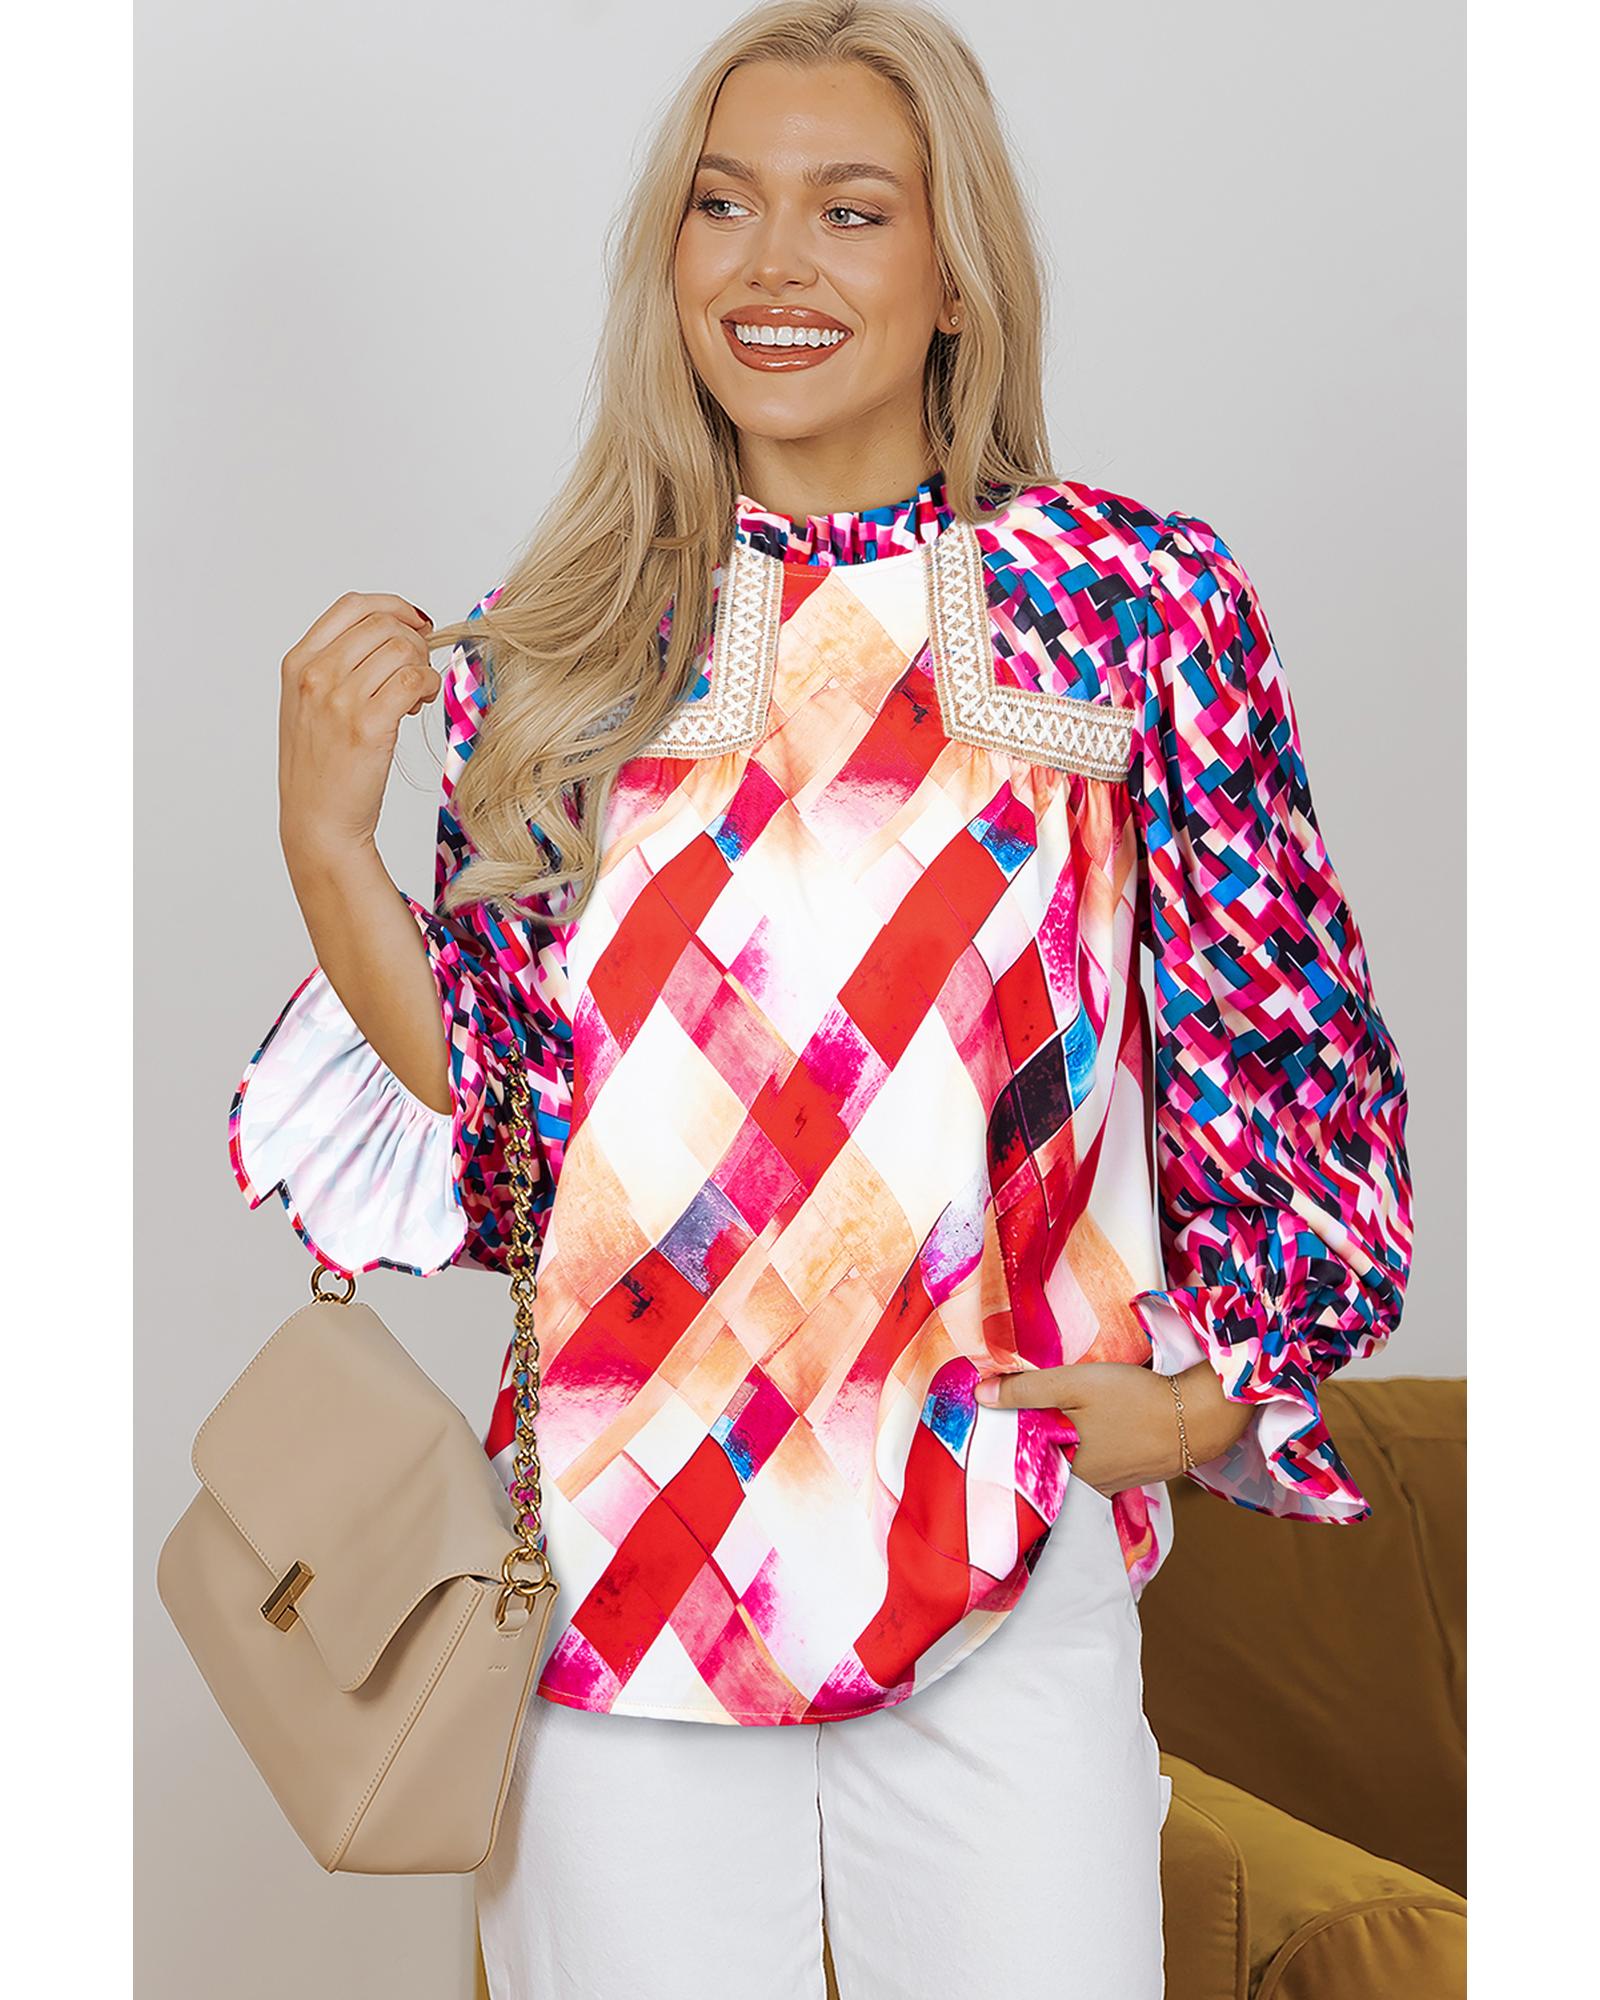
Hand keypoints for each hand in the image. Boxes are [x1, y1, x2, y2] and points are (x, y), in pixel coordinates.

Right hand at [278, 591, 439, 866]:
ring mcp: (339, 699)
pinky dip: (429, 685)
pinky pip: (414, 679)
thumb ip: (338, 664)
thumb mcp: (309, 704)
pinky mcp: (368, 725)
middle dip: (414, 641)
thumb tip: (392, 634)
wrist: (317, 820)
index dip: (393, 606)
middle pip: (383, 624)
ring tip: (415, 694)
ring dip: (422, 666)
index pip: (352, 605)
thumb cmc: (320, 766)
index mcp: (298, 663)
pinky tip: (420, 703)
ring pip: (403, 649)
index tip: (415, 622)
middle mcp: (314, 675)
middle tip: (417, 670)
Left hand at [974, 1359, 1255, 1498]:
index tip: (979, 1428)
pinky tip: (1075, 1434)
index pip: (1014, 1467)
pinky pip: (1088, 1470)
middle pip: (1039, 1471)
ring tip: (1033, 1423)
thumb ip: (1026, 1390)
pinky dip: (1076, 1455)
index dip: (997, 1446)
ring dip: (1049, 1452)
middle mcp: (1081, 1490)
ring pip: (1064, 1470)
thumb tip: (979, 1396)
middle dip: (1020, 1451)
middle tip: (1000, 1424)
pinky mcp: (1124, 1477)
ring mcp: (1105, 1487)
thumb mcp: (1074, 1384)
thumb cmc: (1134, 1399)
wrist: (1198, 1417)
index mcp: (1062, 1472)